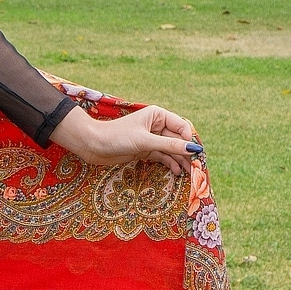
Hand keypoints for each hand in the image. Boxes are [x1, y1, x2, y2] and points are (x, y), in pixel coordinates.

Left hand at [49, 103, 199, 177]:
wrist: (93, 145)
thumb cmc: (117, 137)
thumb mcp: (145, 142)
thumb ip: (170, 146)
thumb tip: (194, 149)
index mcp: (158, 115)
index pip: (182, 126)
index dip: (190, 140)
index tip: (197, 155)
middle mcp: (157, 124)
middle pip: (178, 139)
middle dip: (187, 153)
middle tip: (198, 168)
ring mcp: (151, 138)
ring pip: (172, 149)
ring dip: (180, 160)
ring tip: (189, 174)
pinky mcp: (145, 149)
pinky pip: (163, 156)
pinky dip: (170, 163)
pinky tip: (177, 172)